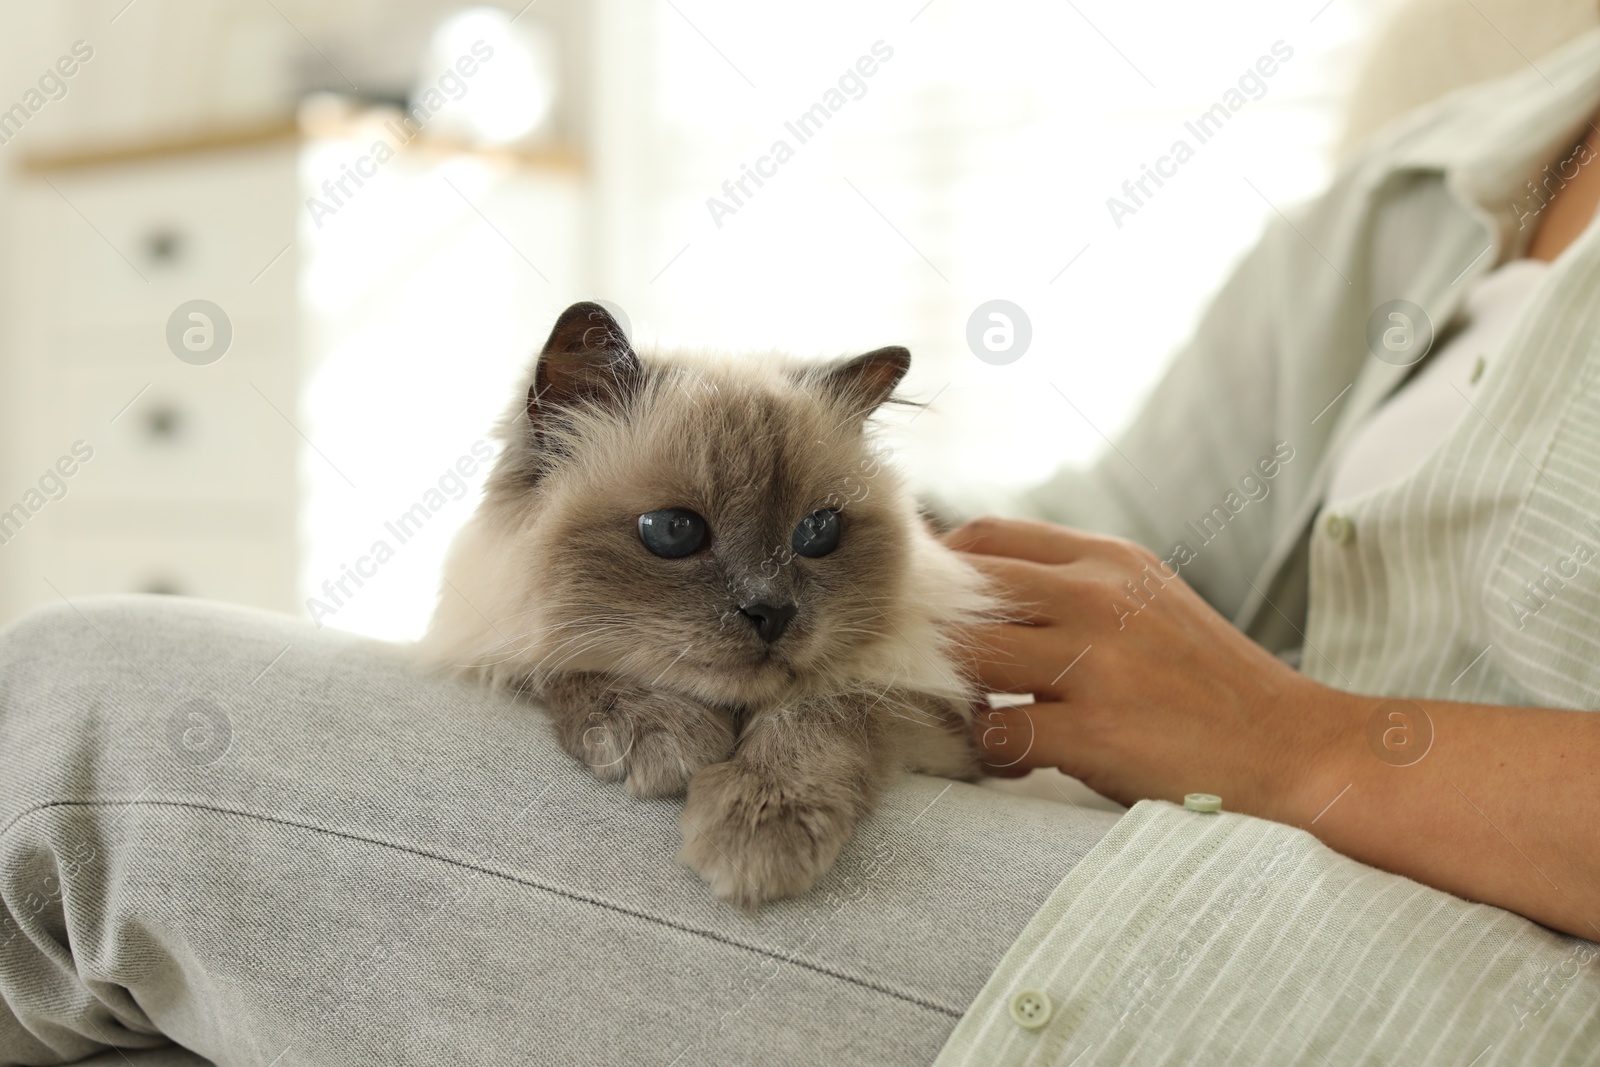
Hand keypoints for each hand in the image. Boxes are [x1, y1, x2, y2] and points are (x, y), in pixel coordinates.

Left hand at [946, 516, 1342, 819]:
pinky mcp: (1095, 732)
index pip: (986, 537)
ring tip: (976, 720)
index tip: (928, 614)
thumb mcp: (1147, 603)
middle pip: (963, 596)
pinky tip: (1018, 761)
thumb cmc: (1209, 684)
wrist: (1299, 750)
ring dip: (955, 698)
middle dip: (932, 637)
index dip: (940, 575)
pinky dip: (990, 754)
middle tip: (930, 674)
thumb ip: (1070, 586)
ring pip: (968, 662)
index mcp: (1108, 560)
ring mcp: (1095, 664)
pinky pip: (995, 736)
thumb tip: (968, 589)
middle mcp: (1098, 598)